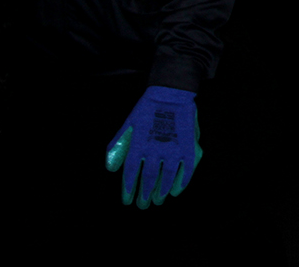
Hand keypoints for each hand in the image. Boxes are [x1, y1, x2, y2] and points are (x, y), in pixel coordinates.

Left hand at [105, 86, 201, 207]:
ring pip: (167, 177)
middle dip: (144, 194)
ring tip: (158, 201)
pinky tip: (176, 191)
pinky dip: (182, 182)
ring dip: (161, 191)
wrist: (171, 93)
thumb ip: (118, 146)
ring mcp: (173, 148)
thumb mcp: (128, 124)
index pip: (131, 173)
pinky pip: (187, 169)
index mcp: (138, 145)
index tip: (127, 201)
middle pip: (148, 178)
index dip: (128, 189)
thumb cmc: (147, 109)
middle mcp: (155, 149)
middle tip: (143, 205)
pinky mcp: (188, 146)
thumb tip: (110, 169)